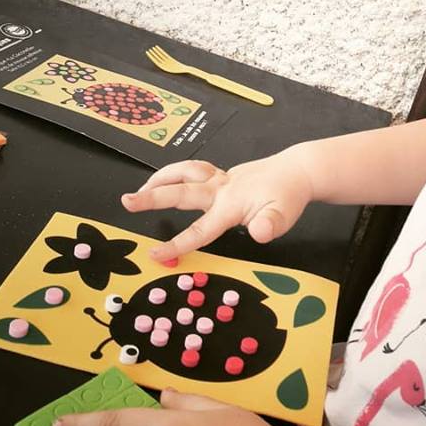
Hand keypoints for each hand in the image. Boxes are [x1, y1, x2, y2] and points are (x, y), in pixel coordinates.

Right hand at [120, 154, 313, 261]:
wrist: (298, 170)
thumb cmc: (288, 196)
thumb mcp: (285, 216)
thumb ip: (270, 225)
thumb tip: (260, 233)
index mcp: (230, 204)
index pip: (200, 229)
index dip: (177, 244)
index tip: (155, 254)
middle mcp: (220, 189)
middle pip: (181, 191)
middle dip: (152, 197)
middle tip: (126, 201)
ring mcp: (220, 179)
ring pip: (183, 172)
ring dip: (159, 179)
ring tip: (139, 192)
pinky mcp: (222, 175)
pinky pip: (192, 170)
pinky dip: (174, 173)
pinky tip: (166, 181)